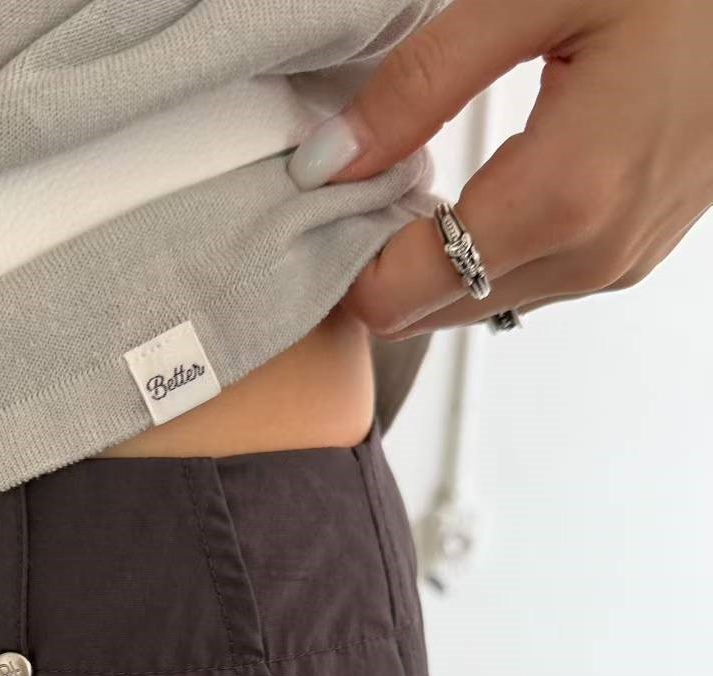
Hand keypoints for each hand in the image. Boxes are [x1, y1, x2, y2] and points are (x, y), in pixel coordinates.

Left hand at [287, 0, 712, 338]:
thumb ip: (420, 83)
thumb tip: (327, 164)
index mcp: (563, 200)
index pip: (404, 296)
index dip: (346, 260)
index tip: (324, 200)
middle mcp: (592, 256)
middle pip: (433, 312)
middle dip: (383, 263)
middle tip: (361, 183)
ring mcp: (618, 264)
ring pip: (478, 305)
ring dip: (432, 261)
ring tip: (416, 178)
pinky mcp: (631, 255)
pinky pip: (527, 283)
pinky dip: (482, 254)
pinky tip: (477, 187)